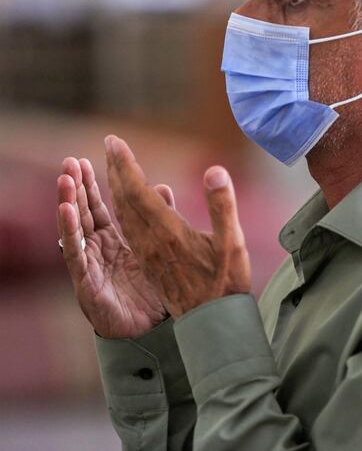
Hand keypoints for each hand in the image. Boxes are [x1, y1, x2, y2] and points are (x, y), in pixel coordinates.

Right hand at [57, 157, 174, 338]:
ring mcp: (91, 267)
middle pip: (85, 214)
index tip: (90, 159)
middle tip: (71, 161)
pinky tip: (66, 210)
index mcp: (116, 243)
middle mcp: (99, 252)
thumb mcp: (162, 251)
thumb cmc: (155, 295)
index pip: (101, 208)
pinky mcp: (87, 284)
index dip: (95, 185)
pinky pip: (75, 254)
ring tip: (65, 178)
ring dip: (68, 203)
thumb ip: (163, 220)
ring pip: (75, 230)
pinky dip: (70, 231)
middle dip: (77, 188)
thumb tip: (164, 187)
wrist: (154, 335)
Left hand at [104, 135, 250, 317]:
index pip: (137, 191)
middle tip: (109, 145)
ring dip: (114, 189)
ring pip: (122, 216)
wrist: (213, 322)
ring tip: (111, 169)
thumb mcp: (233, 242)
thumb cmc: (227, 282)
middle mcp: (150, 241)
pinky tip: (127, 206)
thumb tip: (215, 171)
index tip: (113, 141)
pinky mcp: (150, 263)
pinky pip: (128, 230)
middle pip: (124, 200)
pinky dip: (122, 209)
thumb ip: (223, 205)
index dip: (125, 165)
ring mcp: (147, 254)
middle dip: (115, 170)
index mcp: (167, 232)